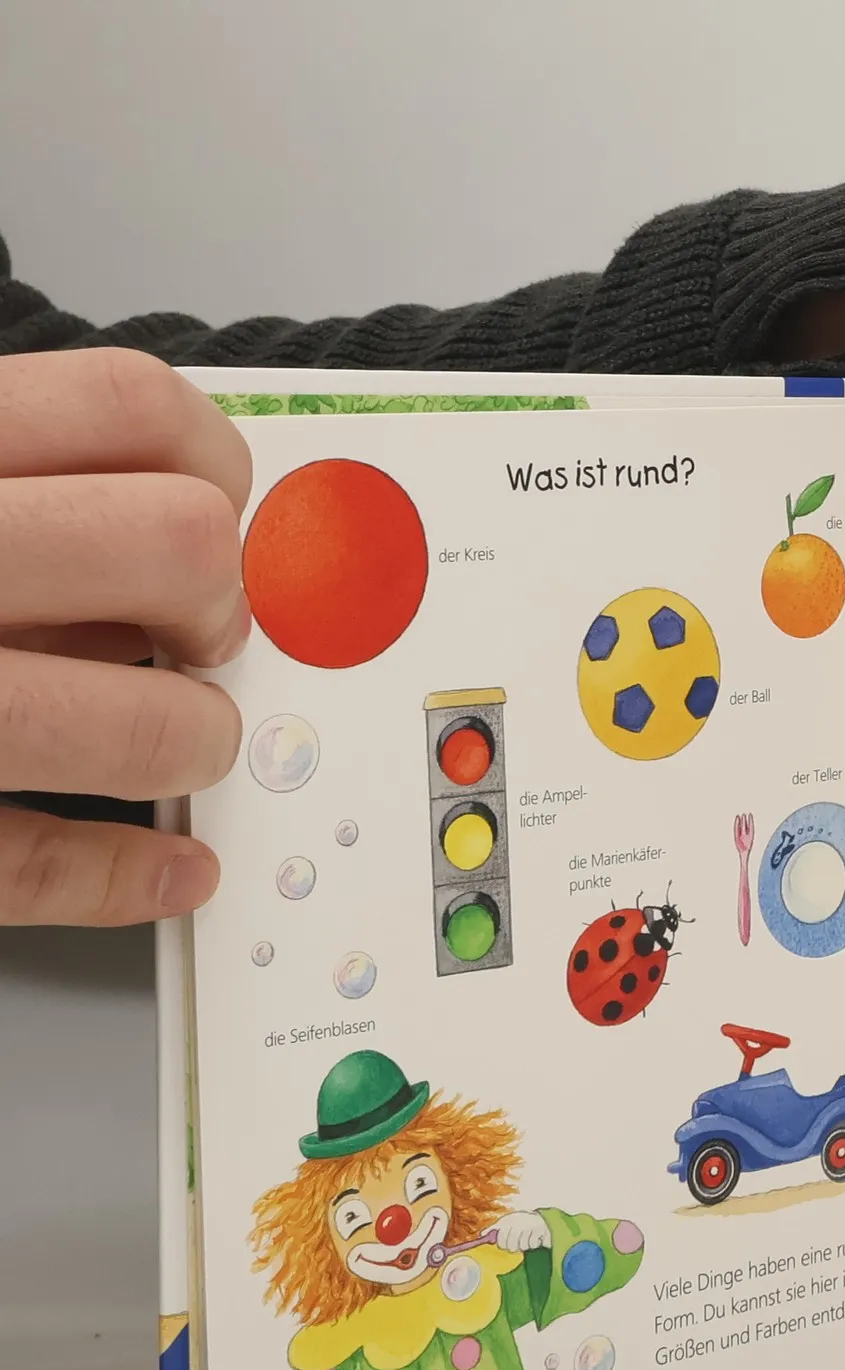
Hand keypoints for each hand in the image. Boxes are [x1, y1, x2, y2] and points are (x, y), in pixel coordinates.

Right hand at [0, 349, 249, 925]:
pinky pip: (32, 864)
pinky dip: (125, 878)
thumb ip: (10, 487)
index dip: (212, 475)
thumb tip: (197, 536)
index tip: (205, 519)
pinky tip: (166, 870)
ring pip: (148, 725)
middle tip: (185, 637)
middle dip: (217, 606)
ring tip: (163, 741)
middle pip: (178, 546)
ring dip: (187, 741)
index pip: (138, 410)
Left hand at [493, 1211, 551, 1253]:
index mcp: (509, 1221)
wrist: (540, 1217)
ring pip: (523, 1246)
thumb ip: (494, 1228)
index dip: (502, 1244)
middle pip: (511, 1246)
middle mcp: (519, 1223)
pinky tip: (534, 1238)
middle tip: (516, 1243)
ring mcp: (530, 1226)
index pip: (501, 1239)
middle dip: (513, 1247)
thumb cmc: (519, 1221)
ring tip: (526, 1239)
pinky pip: (534, 1245)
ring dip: (525, 1245)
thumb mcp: (505, 1222)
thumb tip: (482, 1234)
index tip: (504, 1243)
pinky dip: (534, 1244)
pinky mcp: (541, 1230)